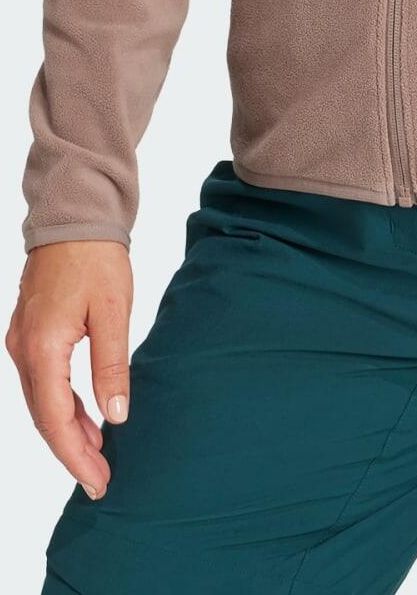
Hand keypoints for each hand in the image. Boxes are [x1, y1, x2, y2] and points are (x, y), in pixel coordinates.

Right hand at [5, 240, 132, 499]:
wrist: (74, 216)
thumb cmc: (95, 257)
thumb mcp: (112, 311)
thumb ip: (111, 366)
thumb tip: (116, 417)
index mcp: (42, 348)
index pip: (56, 420)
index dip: (76, 456)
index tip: (99, 480)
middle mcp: (22, 350)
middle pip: (43, 418)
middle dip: (71, 452)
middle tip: (101, 478)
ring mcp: (21, 341)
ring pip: (41, 402)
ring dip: (67, 430)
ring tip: (98, 453)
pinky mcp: (28, 333)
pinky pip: (41, 383)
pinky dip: (62, 406)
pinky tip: (85, 416)